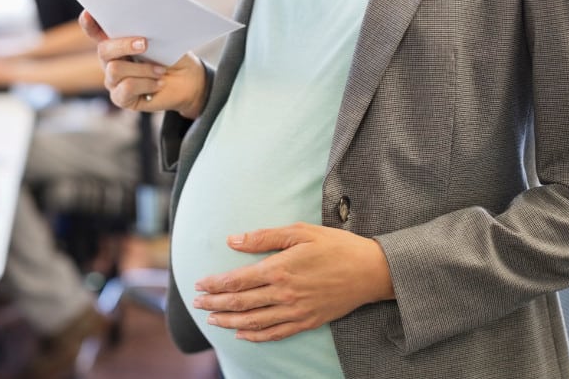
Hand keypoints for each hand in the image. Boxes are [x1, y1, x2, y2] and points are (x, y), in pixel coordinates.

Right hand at [78, 10, 206, 117]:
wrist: (188, 81)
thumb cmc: (173, 56)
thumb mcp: (162, 40)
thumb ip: (146, 31)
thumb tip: (141, 22)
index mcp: (116, 42)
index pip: (96, 31)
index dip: (89, 23)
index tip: (88, 13)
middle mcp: (110, 61)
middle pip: (103, 50)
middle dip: (123, 45)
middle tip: (145, 44)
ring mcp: (114, 80)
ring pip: (115, 69)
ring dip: (143, 69)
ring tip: (161, 70)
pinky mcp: (121, 98)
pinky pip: (126, 88)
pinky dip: (146, 84)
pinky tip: (158, 84)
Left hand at [192, 222, 395, 341]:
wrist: (371, 271)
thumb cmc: (337, 246)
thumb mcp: (301, 232)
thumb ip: (265, 237)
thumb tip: (233, 240)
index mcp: (280, 268)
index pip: (237, 280)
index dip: (215, 284)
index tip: (199, 284)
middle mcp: (284, 293)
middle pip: (241, 302)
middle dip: (215, 303)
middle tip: (197, 304)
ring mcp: (296, 311)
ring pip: (254, 321)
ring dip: (229, 321)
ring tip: (212, 320)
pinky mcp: (307, 321)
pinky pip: (275, 333)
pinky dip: (255, 336)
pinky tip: (242, 334)